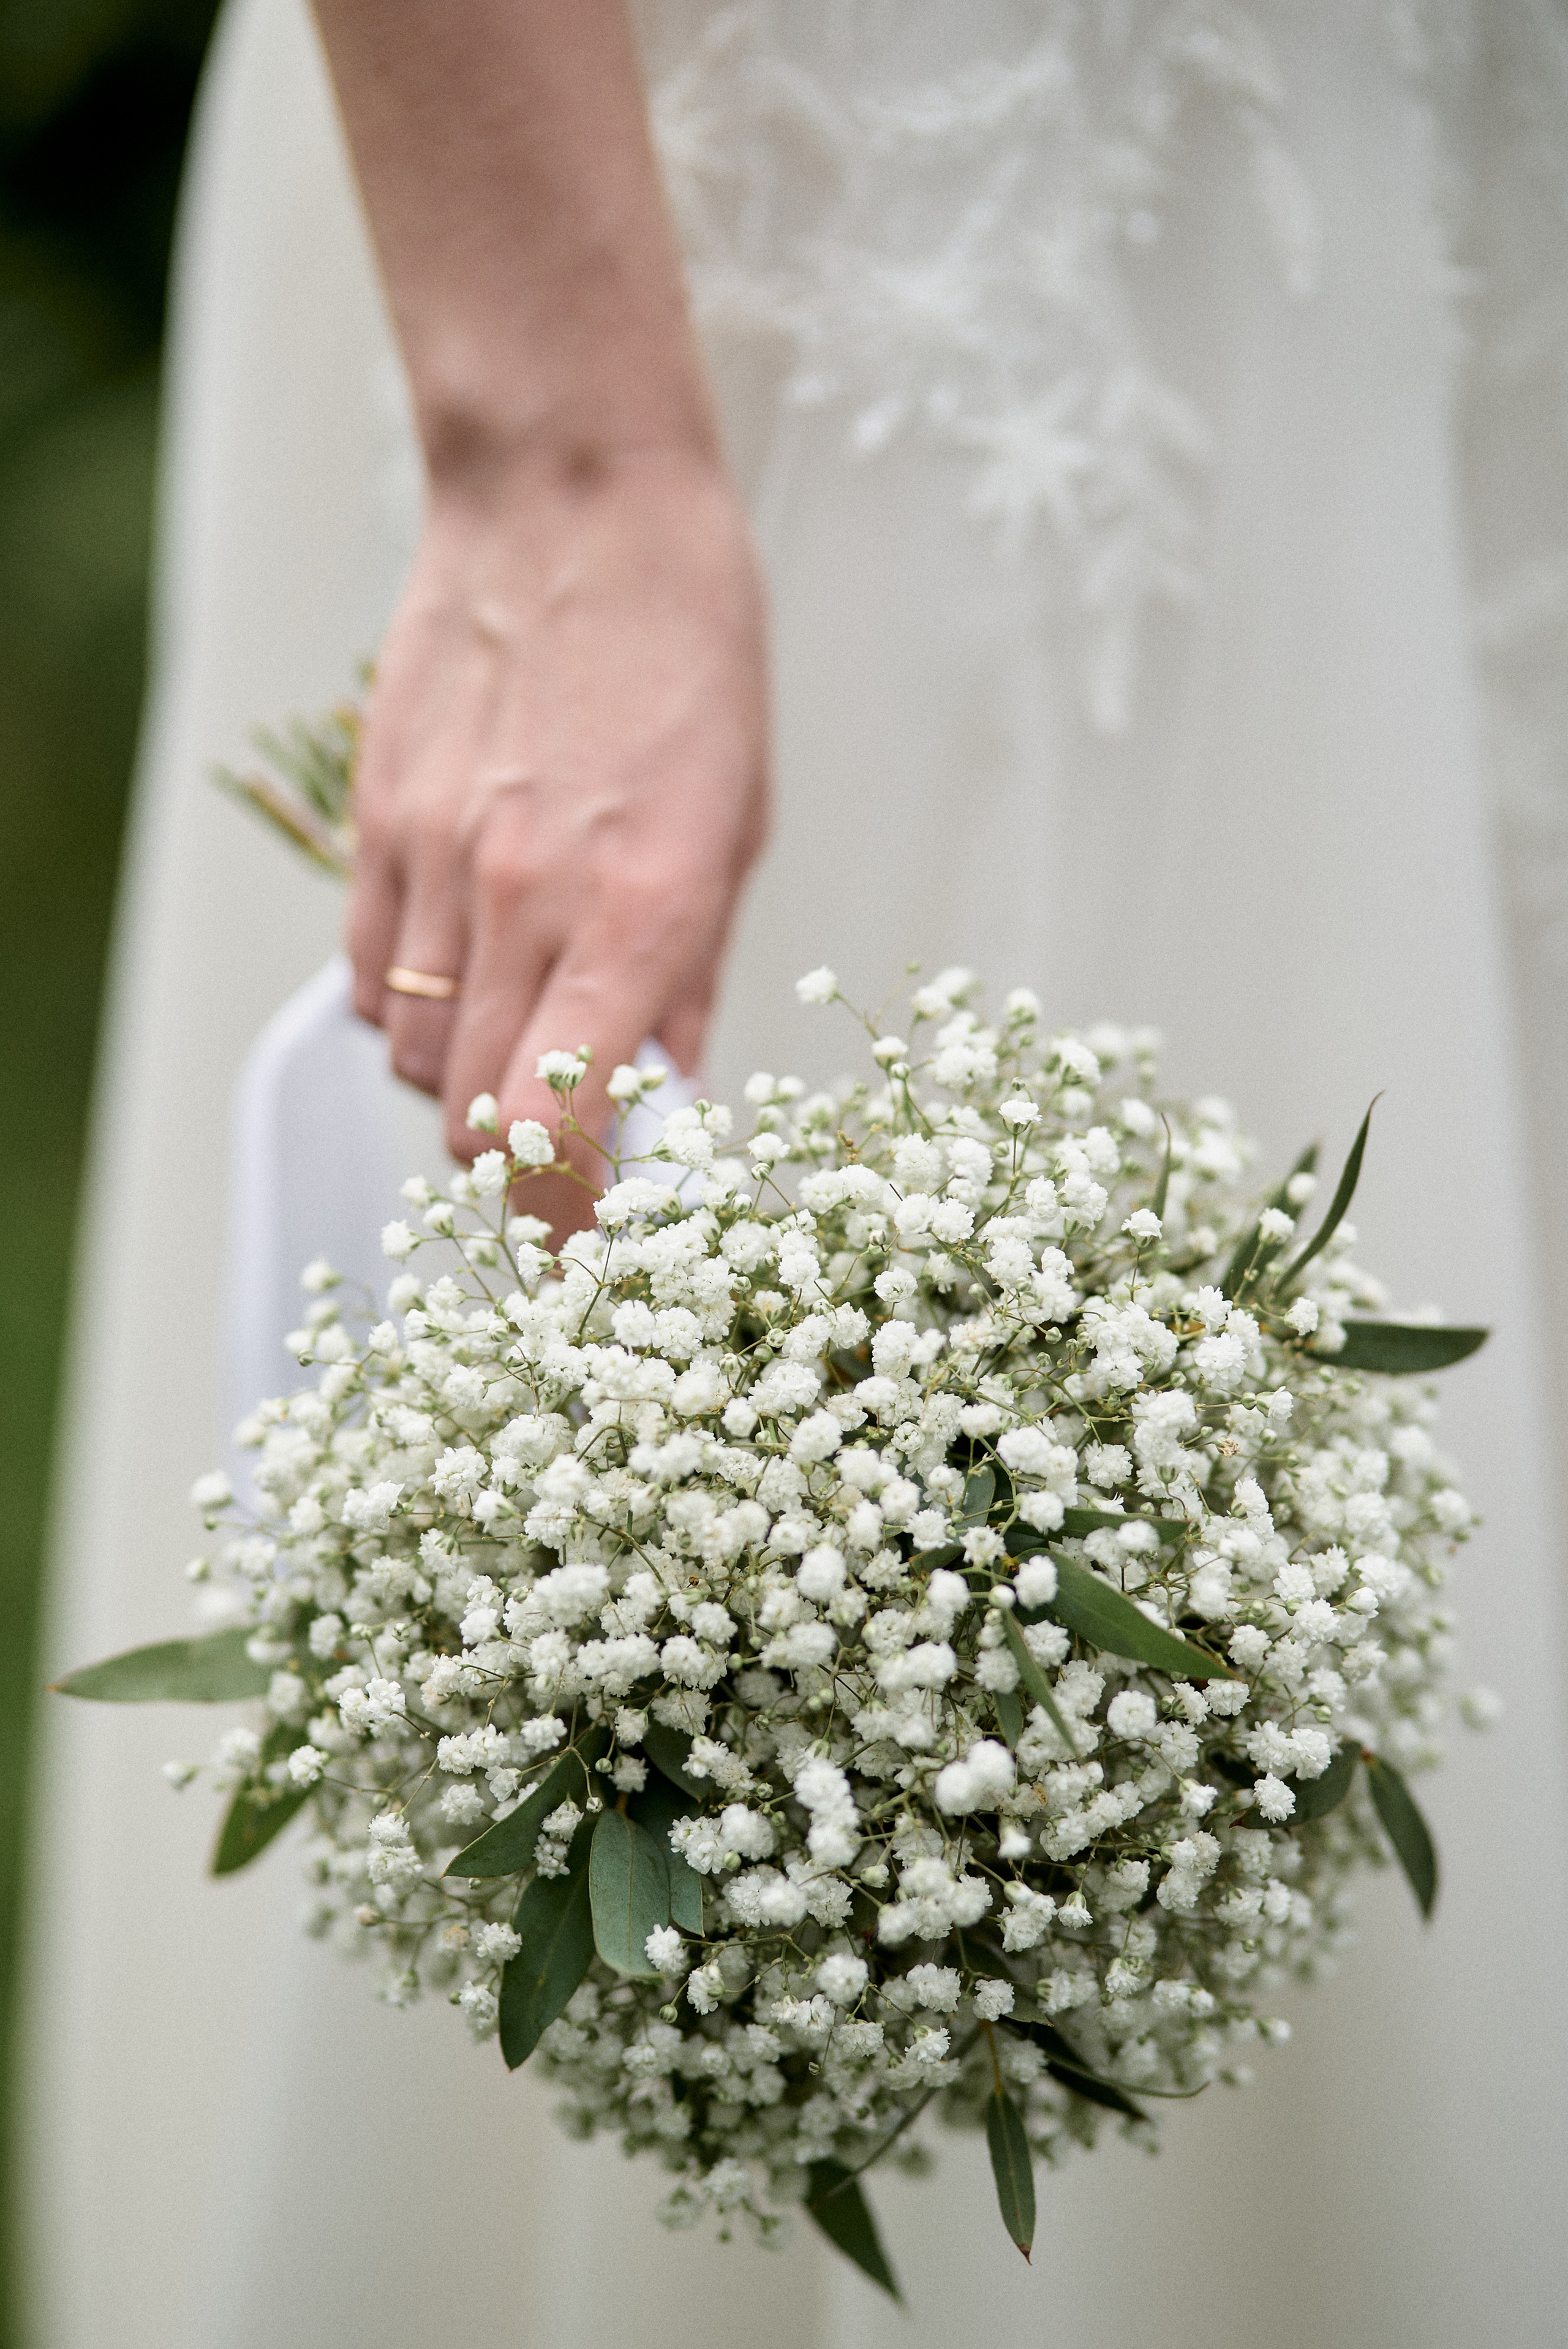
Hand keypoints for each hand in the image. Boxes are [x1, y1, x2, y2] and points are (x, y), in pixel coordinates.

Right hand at [347, 441, 768, 1232]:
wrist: (574, 503)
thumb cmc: (689, 653)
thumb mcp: (741, 823)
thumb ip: (696, 970)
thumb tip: (671, 1085)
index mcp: (639, 911)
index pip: (568, 1125)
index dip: (571, 1217)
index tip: (591, 1250)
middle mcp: (525, 903)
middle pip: (478, 1120)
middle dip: (521, 1172)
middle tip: (562, 1162)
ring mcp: (436, 864)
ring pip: (417, 1061)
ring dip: (466, 1088)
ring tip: (518, 1044)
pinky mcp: (377, 825)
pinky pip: (373, 979)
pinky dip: (412, 1015)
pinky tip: (461, 980)